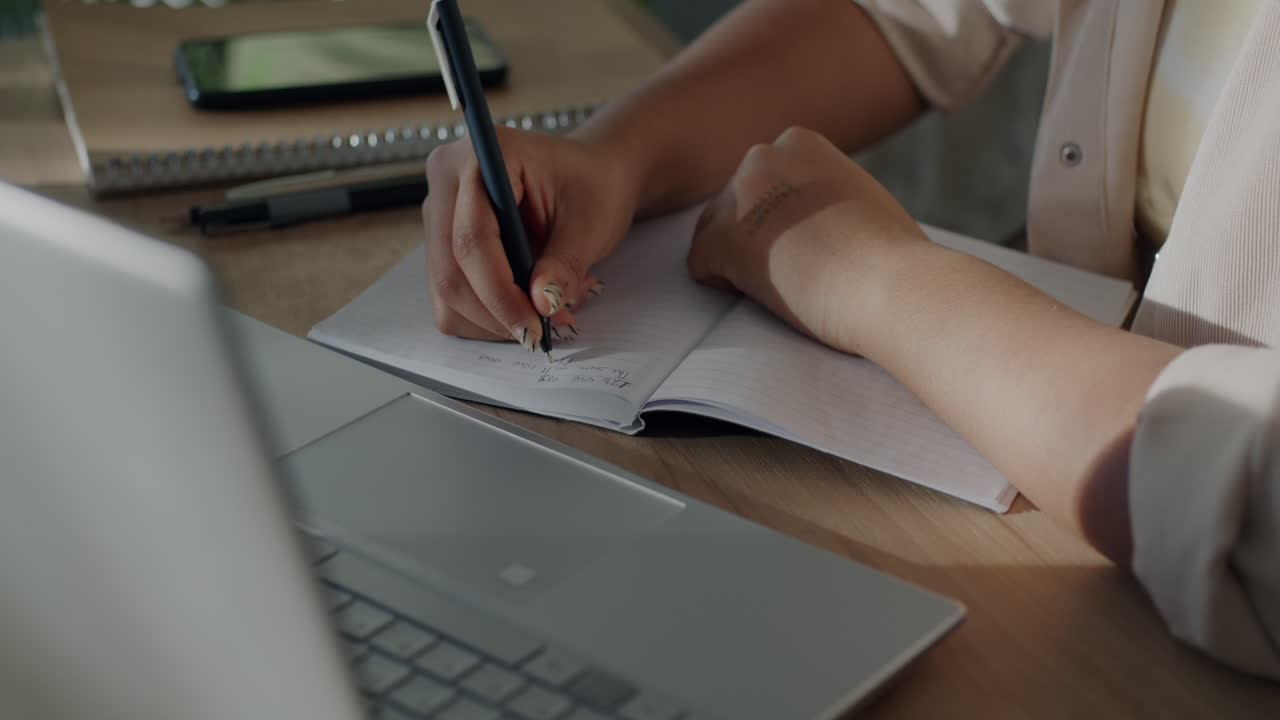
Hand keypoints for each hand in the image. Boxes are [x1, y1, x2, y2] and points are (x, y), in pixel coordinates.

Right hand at [422, 127, 635, 348]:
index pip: (472, 238)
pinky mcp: (441, 242)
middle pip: (449, 271)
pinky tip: (525, 302)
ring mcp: (439, 212)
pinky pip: (449, 298)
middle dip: (497, 313)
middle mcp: (447, 179)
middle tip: (544, 331)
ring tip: (547, 309)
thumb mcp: (592, 222)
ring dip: (494, 319)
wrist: (590, 176)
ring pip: (446, 292)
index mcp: (483, 155)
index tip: (535, 326)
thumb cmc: (593, 186)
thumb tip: (541, 303)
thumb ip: (565, 262)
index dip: (500, 292)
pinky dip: (487, 316)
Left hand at [687, 126, 927, 355]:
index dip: (781, 215)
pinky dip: (723, 284)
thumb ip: (824, 193)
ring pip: (713, 230)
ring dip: (738, 257)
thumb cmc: (891, 253)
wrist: (890, 283)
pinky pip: (700, 264)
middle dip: (756, 233)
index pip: (765, 178)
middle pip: (736, 201)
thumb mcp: (860, 196)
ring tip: (782, 281)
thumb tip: (814, 214)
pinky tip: (762, 292)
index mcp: (800, 143)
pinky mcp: (722, 241)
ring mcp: (739, 198)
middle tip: (796, 265)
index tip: (811, 238)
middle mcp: (762, 158)